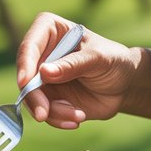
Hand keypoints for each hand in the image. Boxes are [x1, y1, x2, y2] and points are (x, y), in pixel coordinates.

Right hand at [16, 12, 139, 129]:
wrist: (125, 84)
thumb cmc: (114, 60)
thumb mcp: (98, 59)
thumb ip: (73, 65)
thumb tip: (43, 72)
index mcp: (51, 30)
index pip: (30, 45)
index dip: (25, 63)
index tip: (26, 82)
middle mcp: (42, 53)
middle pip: (25, 76)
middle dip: (34, 97)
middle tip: (45, 114)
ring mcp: (42, 77)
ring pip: (31, 98)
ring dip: (51, 112)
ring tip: (77, 116)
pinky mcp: (48, 97)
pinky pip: (44, 111)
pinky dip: (57, 119)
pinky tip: (76, 119)